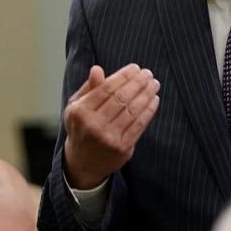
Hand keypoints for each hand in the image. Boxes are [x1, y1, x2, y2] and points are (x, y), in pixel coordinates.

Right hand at [62, 64, 160, 188]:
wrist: (82, 163)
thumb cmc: (81, 128)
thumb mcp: (76, 108)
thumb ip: (88, 88)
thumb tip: (97, 69)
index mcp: (80, 112)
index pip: (106, 89)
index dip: (123, 76)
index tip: (135, 68)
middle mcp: (93, 125)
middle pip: (121, 98)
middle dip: (138, 83)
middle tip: (148, 73)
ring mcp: (108, 138)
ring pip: (132, 110)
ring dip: (146, 94)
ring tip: (154, 84)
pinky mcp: (122, 147)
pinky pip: (139, 125)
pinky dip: (149, 110)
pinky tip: (154, 100)